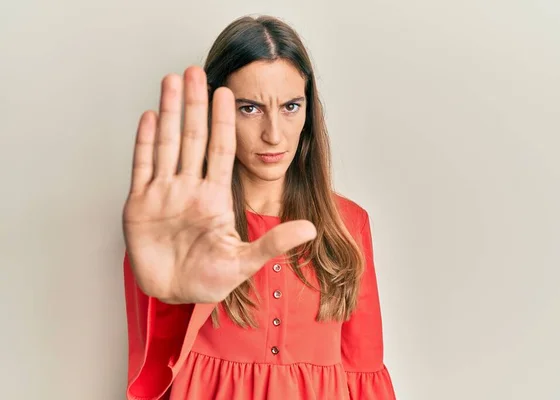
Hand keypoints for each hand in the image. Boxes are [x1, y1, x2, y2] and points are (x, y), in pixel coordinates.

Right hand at [122, 66, 316, 303]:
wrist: (173, 296)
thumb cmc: (208, 281)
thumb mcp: (245, 263)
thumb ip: (274, 244)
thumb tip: (310, 229)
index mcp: (215, 198)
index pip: (221, 151)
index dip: (223, 122)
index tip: (227, 94)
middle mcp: (190, 188)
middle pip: (192, 138)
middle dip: (194, 104)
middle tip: (196, 71)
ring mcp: (164, 193)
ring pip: (167, 144)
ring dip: (169, 112)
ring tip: (172, 81)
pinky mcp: (140, 204)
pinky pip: (143, 167)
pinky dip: (144, 142)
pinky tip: (150, 116)